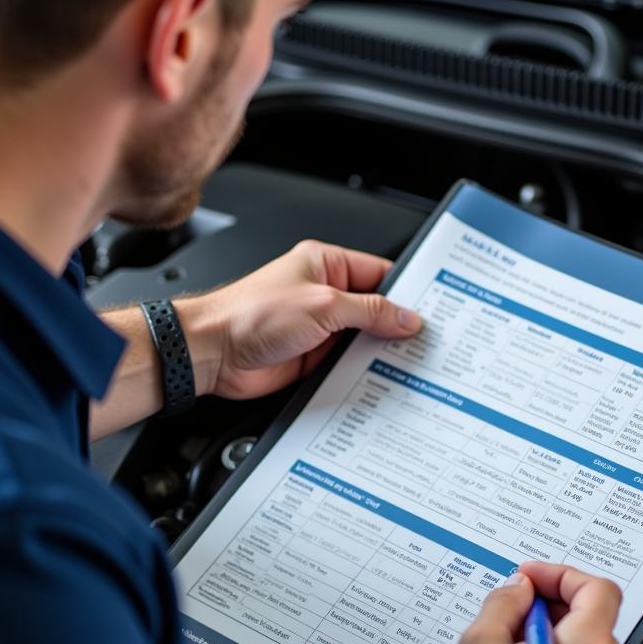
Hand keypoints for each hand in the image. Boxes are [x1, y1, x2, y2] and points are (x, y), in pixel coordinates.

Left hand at [177, 240, 420, 399]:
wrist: (212, 353)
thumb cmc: (249, 314)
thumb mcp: (322, 305)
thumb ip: (369, 311)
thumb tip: (405, 317)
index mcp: (326, 264)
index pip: (380, 273)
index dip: (406, 292)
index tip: (431, 309)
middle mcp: (324, 293)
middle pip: (375, 309)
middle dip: (397, 325)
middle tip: (426, 340)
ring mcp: (319, 327)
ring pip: (363, 339)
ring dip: (380, 351)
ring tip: (409, 362)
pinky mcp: (313, 357)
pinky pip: (347, 363)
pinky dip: (362, 371)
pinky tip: (380, 378)